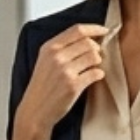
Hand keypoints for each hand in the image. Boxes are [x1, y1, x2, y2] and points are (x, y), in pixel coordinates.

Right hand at [14, 23, 109, 138]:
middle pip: (88, 42)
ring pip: (94, 57)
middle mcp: (57, 57)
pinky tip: (94, 77)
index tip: (104, 30)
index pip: (77, 30)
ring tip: (94, 67)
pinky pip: (95, 73)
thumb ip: (62, 48)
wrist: (36, 110)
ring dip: (98, 61)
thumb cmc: (42, 87)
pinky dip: (99, 74)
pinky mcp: (73, 85)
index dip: (94, 28)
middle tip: (98, 55)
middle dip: (97, 48)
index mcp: (49, 47)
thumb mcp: (45, 61)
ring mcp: (65, 71)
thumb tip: (88, 39)